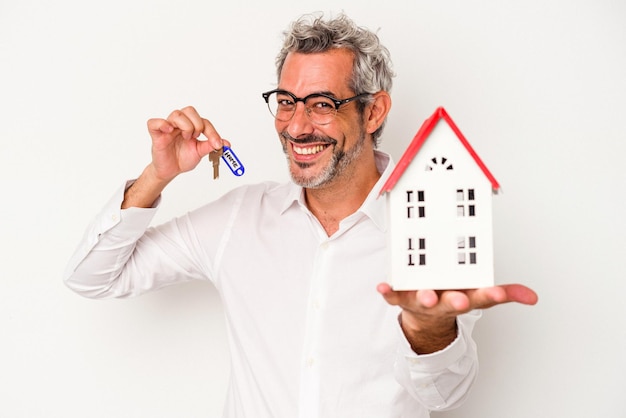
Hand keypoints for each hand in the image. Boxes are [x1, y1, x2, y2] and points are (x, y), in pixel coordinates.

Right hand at [147, 106, 226, 182]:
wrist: (170, 170)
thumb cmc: (182, 158)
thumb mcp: (200, 152)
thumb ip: (211, 146)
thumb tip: (226, 144)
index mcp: (191, 126)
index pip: (203, 121)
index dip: (212, 132)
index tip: (217, 144)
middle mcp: (180, 124)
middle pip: (189, 110)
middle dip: (198, 124)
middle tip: (196, 137)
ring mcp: (168, 128)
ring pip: (176, 114)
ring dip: (185, 125)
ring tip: (186, 138)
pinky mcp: (156, 135)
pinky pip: (154, 123)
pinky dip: (162, 124)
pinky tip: (169, 130)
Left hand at [377, 283, 537, 353]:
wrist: (425, 318)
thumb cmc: (452, 297)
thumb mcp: (479, 297)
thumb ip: (504, 294)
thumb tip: (532, 297)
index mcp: (464, 297)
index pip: (482, 298)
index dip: (490, 296)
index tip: (498, 292)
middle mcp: (444, 301)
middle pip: (451, 302)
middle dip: (456, 301)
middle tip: (460, 299)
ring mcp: (422, 300)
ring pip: (424, 300)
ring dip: (424, 298)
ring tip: (426, 296)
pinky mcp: (402, 299)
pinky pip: (394, 296)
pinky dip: (388, 293)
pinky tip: (382, 287)